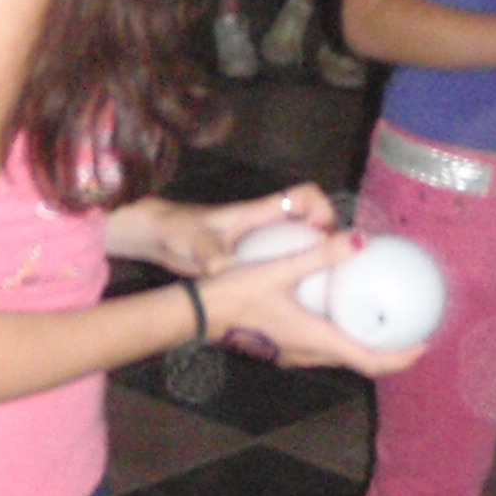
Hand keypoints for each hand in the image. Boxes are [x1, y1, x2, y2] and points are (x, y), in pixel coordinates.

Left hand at [138, 184, 334, 278]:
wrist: (156, 236)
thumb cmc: (176, 229)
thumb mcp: (193, 240)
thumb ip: (207, 252)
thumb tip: (221, 267)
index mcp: (257, 213)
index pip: (303, 194)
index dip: (321, 206)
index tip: (322, 232)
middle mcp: (266, 225)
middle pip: (313, 220)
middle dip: (331, 237)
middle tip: (339, 266)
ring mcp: (261, 242)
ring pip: (303, 242)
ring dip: (320, 257)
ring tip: (331, 287)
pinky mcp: (253, 260)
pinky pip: (286, 262)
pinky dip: (299, 274)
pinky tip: (302, 301)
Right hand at [197, 228, 427, 377]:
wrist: (193, 312)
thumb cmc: (234, 293)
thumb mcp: (279, 269)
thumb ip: (320, 254)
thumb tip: (362, 239)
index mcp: (315, 339)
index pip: (369, 361)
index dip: (400, 356)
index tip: (424, 343)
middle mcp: (306, 353)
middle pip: (356, 359)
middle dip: (385, 348)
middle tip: (405, 325)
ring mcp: (290, 352)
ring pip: (336, 352)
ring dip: (360, 341)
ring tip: (374, 315)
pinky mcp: (277, 344)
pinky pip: (318, 344)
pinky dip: (337, 333)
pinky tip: (331, 308)